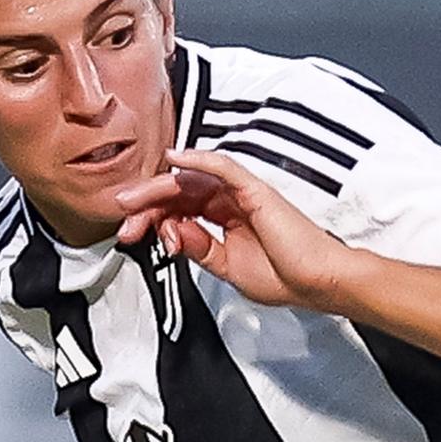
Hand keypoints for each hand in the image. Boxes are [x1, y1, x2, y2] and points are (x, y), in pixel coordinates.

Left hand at [111, 149, 361, 314]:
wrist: (318, 282)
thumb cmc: (286, 277)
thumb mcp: (226, 267)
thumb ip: (199, 247)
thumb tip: (171, 230)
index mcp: (225, 219)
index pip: (180, 209)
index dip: (152, 218)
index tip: (132, 234)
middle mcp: (231, 202)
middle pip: (180, 193)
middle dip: (147, 204)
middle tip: (123, 217)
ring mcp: (243, 194)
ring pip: (193, 180)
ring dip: (160, 188)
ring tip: (134, 199)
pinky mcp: (255, 190)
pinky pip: (223, 168)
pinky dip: (198, 160)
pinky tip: (175, 159)